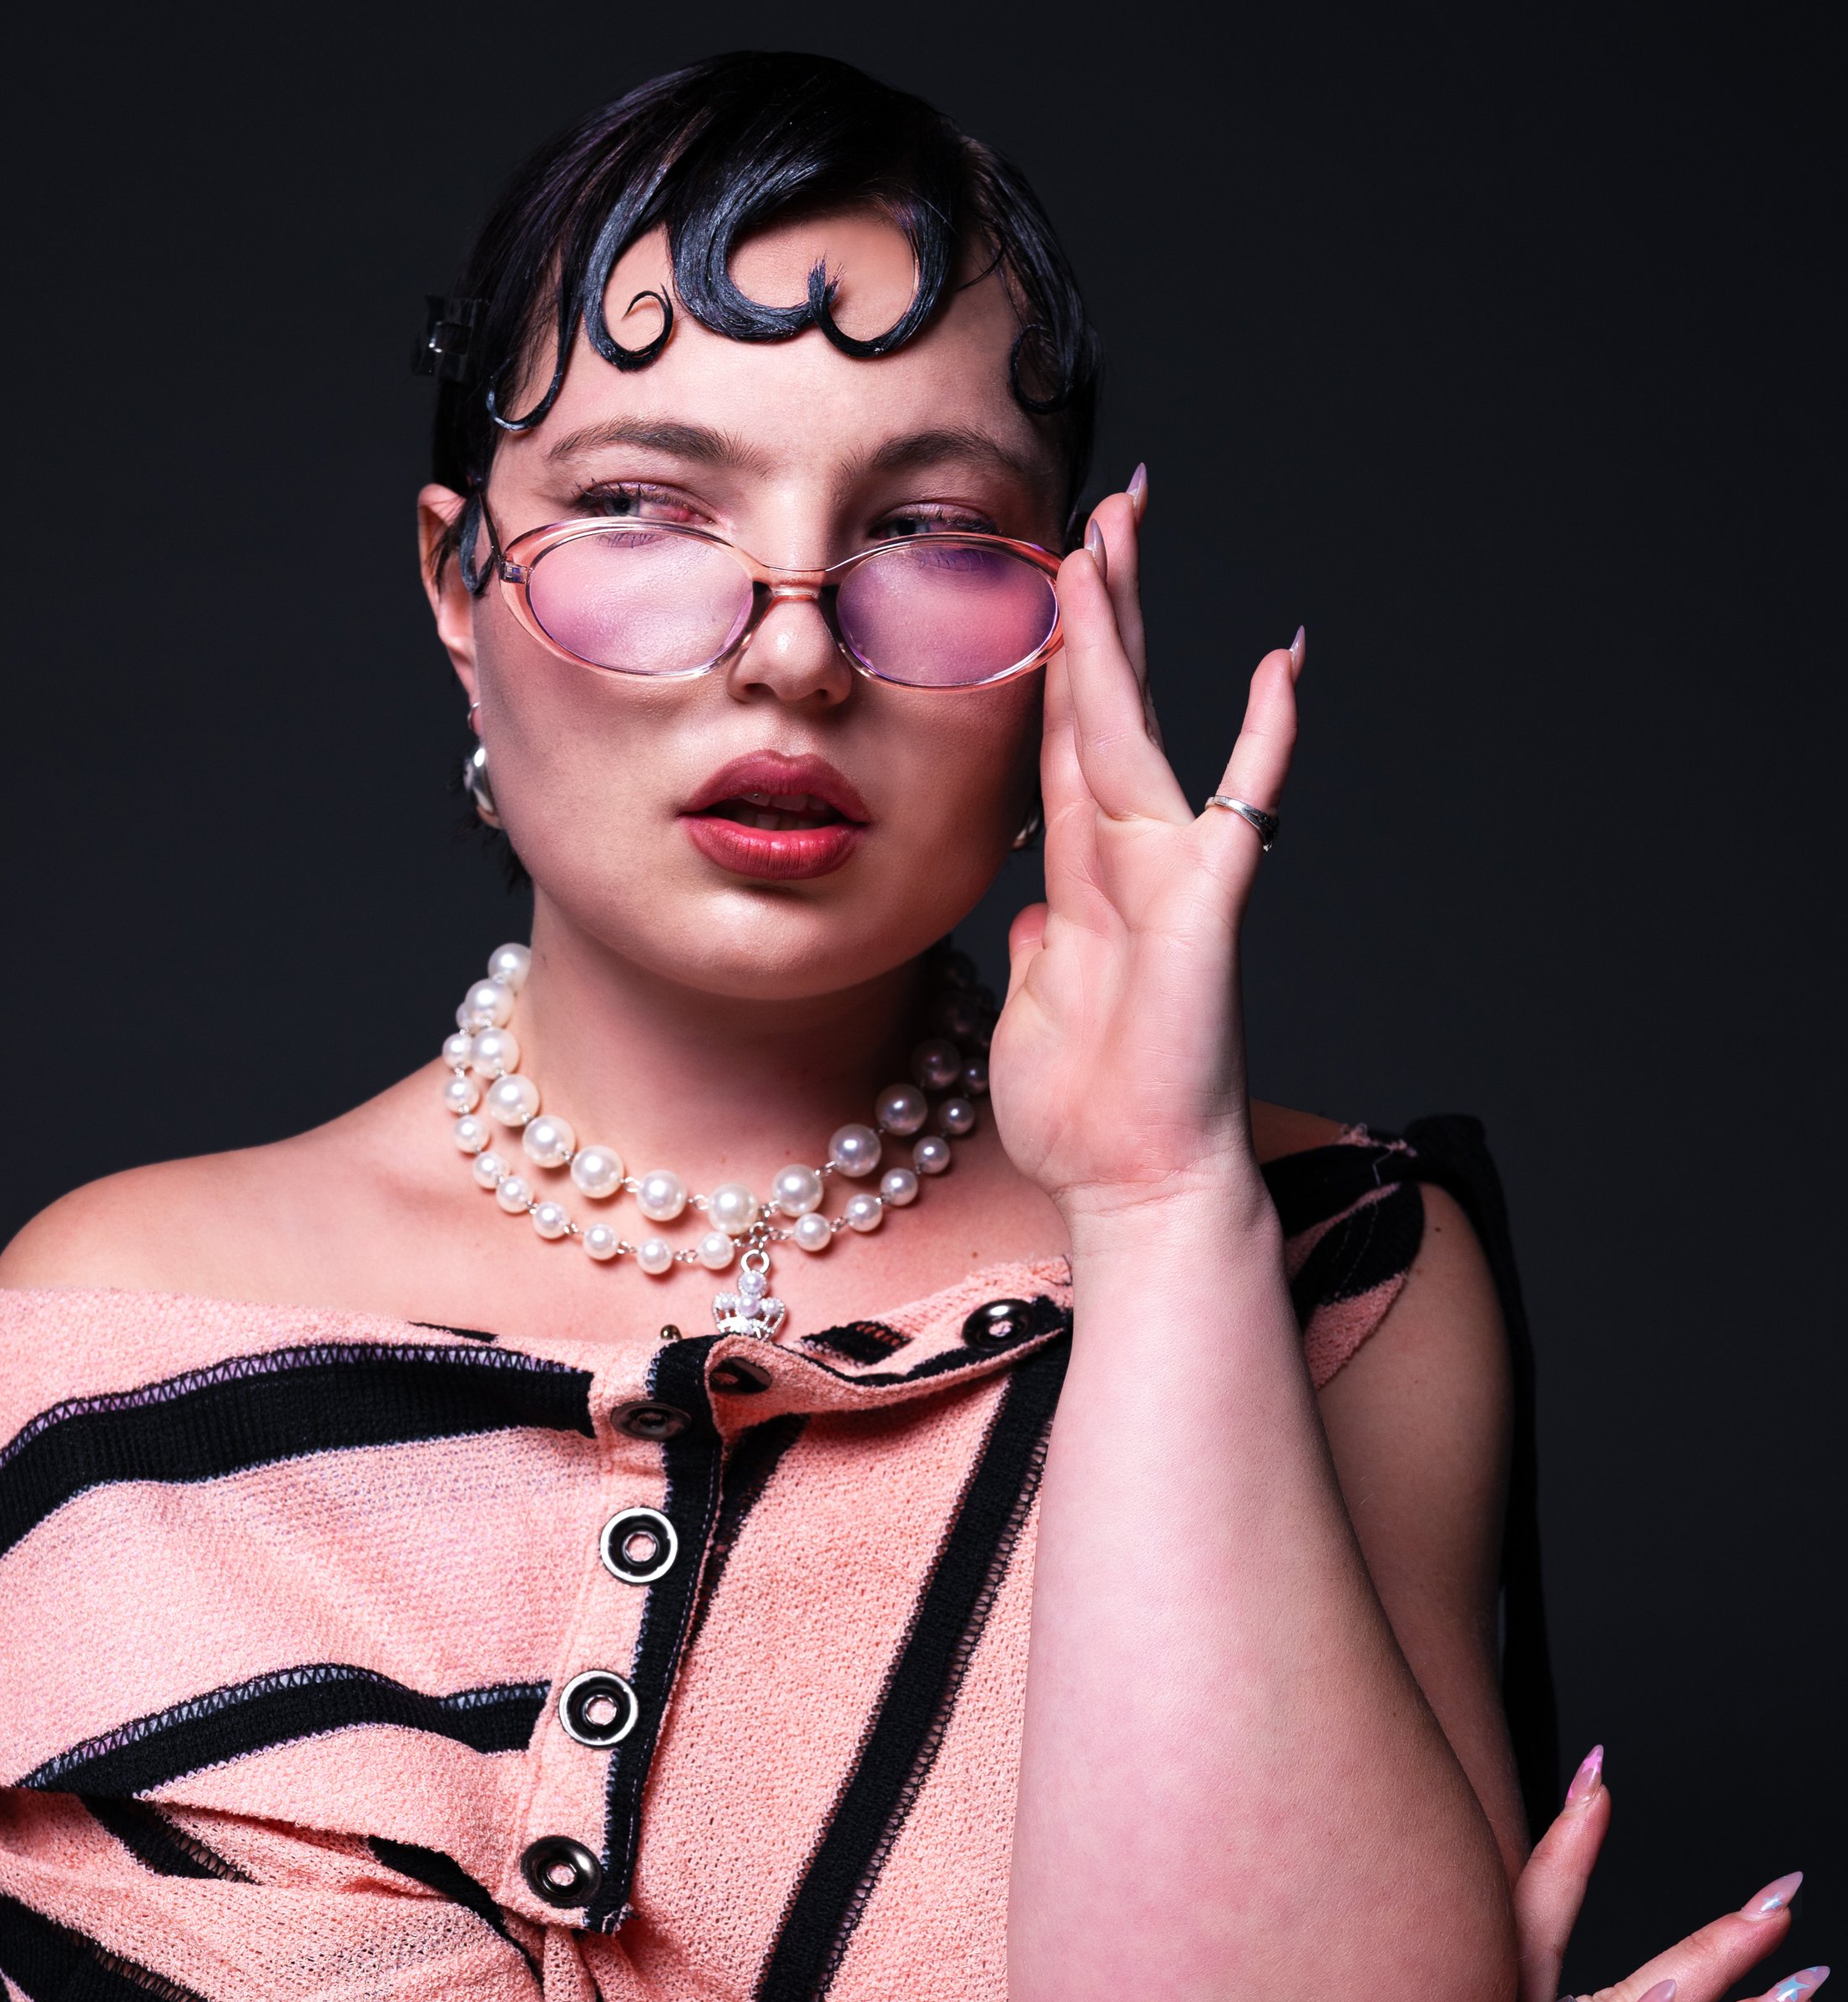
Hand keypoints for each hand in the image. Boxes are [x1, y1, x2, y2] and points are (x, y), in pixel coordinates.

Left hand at [989, 469, 1299, 1224]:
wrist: (1134, 1188)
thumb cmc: (1087, 1117)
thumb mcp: (1034, 1016)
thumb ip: (1037, 952)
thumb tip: (1026, 917)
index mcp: (1079, 881)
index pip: (1059, 745)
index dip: (1053, 661)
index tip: (1047, 576)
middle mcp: (1125, 862)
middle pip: (1099, 708)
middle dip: (1096, 607)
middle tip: (1100, 507)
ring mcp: (1170, 877)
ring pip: (1136, 731)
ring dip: (1126, 633)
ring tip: (1119, 535)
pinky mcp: (1206, 910)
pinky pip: (1236, 807)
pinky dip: (1262, 740)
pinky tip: (1282, 663)